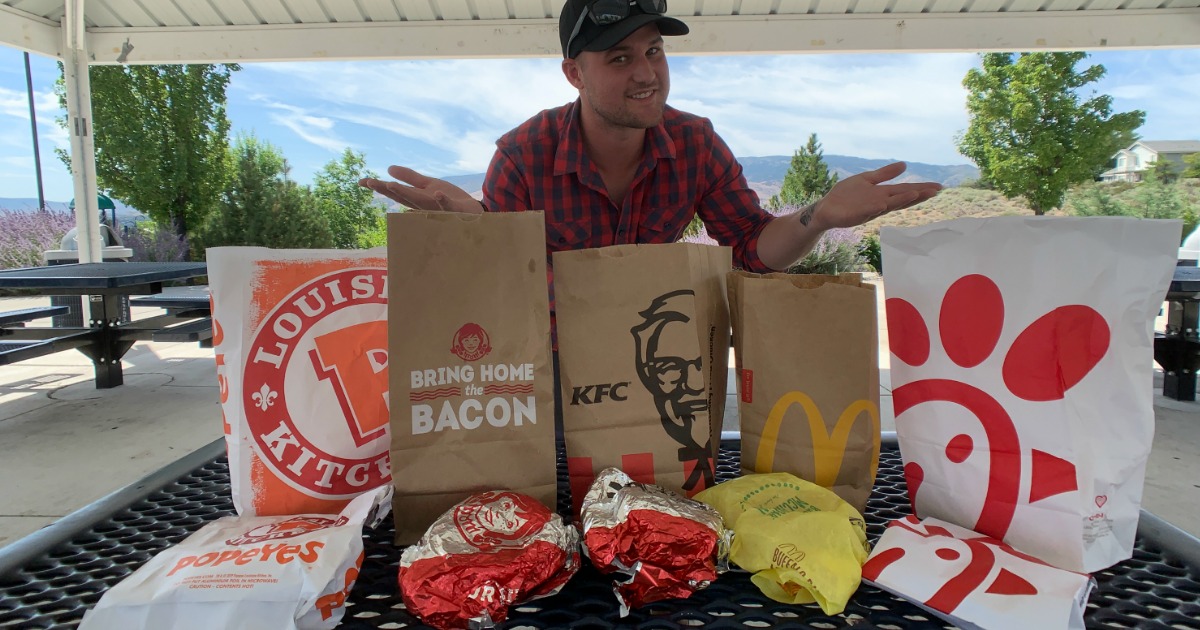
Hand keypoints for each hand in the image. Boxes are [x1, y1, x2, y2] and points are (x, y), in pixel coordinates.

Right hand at [358, 165, 482, 213]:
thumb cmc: (450, 200)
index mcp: (417, 198)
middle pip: (403, 197)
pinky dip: (442, 200)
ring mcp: (438, 209)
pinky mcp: (455, 209)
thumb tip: (389, 169)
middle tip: (370, 183)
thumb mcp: (428, 185)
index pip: (395, 192)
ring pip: (420, 203)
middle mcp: (424, 206)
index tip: (360, 181)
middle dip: (386, 190)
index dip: (379, 186)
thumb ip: (410, 178)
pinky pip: (448, 206)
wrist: (473, 213)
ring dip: (405, 194)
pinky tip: (437, 192)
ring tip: (391, 184)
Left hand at [808, 162, 941, 229]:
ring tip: (917, 194)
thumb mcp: (867, 180)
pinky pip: (868, 211)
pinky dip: (876, 207)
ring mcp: (869, 209)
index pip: (905, 190)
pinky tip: (884, 204)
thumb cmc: (846, 196)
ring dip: (902, 200)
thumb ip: (885, 174)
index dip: (921, 189)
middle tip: (936, 191)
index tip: (938, 187)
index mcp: (883, 194)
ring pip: (889, 205)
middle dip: (918, 194)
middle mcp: (880, 202)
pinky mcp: (856, 214)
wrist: (826, 208)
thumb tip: (904, 164)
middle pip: (902, 198)